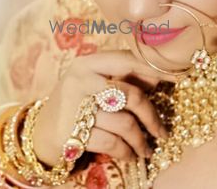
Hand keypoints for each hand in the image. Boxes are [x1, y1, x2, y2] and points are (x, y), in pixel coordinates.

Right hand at [33, 50, 172, 165]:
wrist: (39, 132)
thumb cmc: (77, 103)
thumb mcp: (94, 83)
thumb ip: (122, 78)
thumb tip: (160, 78)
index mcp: (88, 63)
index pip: (128, 60)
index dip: (155, 69)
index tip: (177, 78)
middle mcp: (81, 80)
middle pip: (132, 95)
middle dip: (152, 116)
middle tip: (163, 131)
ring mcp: (75, 106)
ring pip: (125, 123)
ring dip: (141, 140)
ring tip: (147, 149)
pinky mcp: (72, 133)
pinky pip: (112, 143)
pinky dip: (126, 151)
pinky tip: (130, 155)